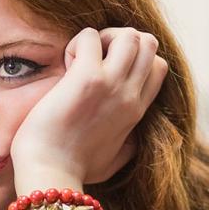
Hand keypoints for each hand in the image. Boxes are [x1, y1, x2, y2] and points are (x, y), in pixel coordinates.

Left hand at [9, 27, 167, 192]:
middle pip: (148, 43)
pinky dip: (77, 43)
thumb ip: (128, 149)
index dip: (136, 59)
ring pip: (129, 35)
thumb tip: (134, 141)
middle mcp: (130, 95)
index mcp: (137, 112)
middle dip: (122, 40)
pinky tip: (66, 66)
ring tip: (82, 58)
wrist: (50, 174)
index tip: (109, 72)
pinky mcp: (86, 78)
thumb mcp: (113, 162)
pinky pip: (90, 36)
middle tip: (94, 59)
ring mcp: (111, 85)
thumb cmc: (74, 171)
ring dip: (103, 37)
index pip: (158, 67)